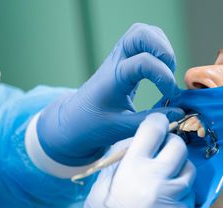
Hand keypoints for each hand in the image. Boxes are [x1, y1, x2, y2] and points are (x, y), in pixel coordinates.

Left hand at [37, 23, 180, 165]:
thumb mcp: (121, 127)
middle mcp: (115, 62)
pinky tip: (159, 70)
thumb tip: (179, 112)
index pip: (143, 62)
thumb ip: (150, 120)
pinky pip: (141, 43)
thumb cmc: (94, 124)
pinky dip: (156, 49)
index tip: (170, 96)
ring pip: (141, 33)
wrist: (74, 120)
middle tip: (169, 73)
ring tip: (166, 71)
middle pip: (140, 34)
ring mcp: (117, 58)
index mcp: (113, 78)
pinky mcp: (122, 62)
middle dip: (162, 50)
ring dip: (160, 46)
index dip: (164, 77)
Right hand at [60, 113, 195, 207]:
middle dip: (171, 145)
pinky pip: (189, 194)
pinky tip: (166, 201)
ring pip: (189, 170)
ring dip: (178, 169)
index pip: (154, 129)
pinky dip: (180, 191)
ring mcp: (174, 197)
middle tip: (162, 153)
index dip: (157, 123)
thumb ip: (120, 159)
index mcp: (133, 167)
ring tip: (165, 179)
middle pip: (178, 146)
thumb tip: (134, 142)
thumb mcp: (102, 184)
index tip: (158, 125)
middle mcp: (157, 178)